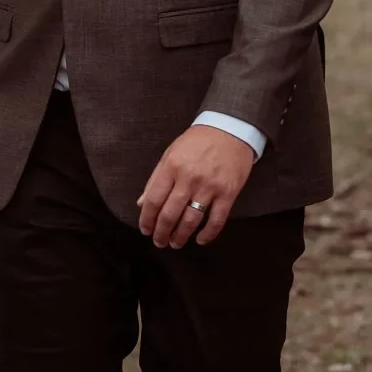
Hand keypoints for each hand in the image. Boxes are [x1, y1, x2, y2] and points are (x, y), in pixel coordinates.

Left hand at [137, 125, 257, 248]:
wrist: (230, 128)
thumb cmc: (198, 141)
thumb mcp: (171, 154)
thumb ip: (155, 179)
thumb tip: (141, 203)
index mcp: (172, 167)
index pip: (154, 200)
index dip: (147, 219)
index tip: (146, 230)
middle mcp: (189, 178)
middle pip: (170, 214)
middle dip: (162, 232)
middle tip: (160, 242)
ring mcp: (209, 186)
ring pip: (191, 220)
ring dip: (181, 236)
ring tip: (175, 243)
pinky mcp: (228, 192)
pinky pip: (216, 220)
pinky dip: (208, 234)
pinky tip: (200, 240)